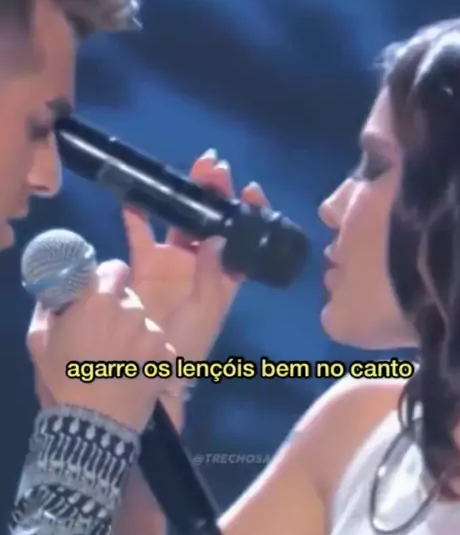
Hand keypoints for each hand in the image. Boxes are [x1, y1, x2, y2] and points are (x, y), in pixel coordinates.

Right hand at [27, 259, 175, 431]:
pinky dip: (153, 358)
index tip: (101, 296)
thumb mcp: (40, 342)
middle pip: (131, 299)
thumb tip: (56, 295)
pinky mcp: (167, 358)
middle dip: (121, 311)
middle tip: (107, 336)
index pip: (116, 269)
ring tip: (122, 362)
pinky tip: (138, 374)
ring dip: (137, 335)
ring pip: (146, 324)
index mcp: (98, 301)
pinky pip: (161, 348)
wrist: (91, 427)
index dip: (108, 281)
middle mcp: (131, 311)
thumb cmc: (61, 382)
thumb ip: (49, 309)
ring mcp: (152, 334)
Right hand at [122, 150, 268, 368]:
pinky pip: (140, 234)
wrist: (154, 367)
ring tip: (191, 171)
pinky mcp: (146, 263)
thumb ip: (212, 275)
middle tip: (214, 167)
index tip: (250, 190)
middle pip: (212, 219)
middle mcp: (204, 261)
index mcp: (227, 273)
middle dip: (215, 191)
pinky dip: (136, 216)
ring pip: (182, 220)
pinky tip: (134, 200)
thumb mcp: (207, 311)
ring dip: (185, 196)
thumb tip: (217, 239)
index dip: (249, 211)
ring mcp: (174, 260)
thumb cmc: (190, 342)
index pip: (243, 235)